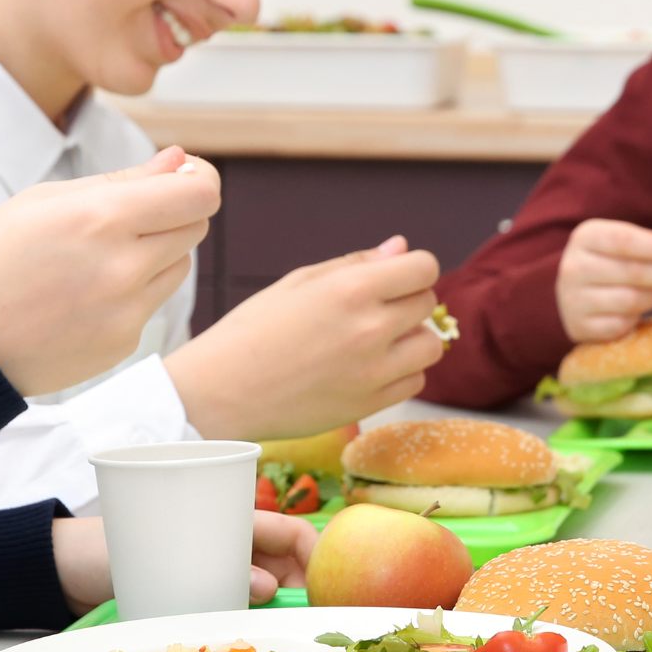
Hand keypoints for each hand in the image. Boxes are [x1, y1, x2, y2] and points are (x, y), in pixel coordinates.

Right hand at [0, 148, 218, 393]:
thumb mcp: (41, 201)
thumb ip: (122, 181)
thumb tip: (179, 160)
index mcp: (102, 219)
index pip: (200, 193)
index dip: (195, 180)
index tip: (177, 178)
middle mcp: (124, 269)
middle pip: (196, 227)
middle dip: (173, 213)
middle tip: (128, 215)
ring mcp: (126, 313)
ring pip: (178, 267)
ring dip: (156, 254)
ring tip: (95, 258)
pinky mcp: (121, 345)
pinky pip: (149, 306)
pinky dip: (130, 294)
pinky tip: (79, 297)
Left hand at [49, 511, 317, 616]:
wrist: (69, 568)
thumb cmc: (107, 545)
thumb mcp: (155, 551)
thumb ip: (209, 565)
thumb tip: (266, 587)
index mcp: (232, 519)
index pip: (296, 533)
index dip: (320, 558)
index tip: (328, 589)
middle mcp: (233, 546)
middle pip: (290, 567)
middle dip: (306, 593)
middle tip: (310, 626)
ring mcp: (220, 574)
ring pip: (268, 593)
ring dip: (279, 614)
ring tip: (285, 639)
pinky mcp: (204, 599)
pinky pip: (240, 612)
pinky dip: (251, 627)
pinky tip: (253, 647)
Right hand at [165, 236, 443, 440]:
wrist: (221, 391)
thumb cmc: (253, 331)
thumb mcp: (299, 282)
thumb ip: (356, 263)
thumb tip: (401, 247)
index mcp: (352, 289)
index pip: (424, 268)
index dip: (413, 268)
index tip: (396, 277)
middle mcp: (370, 328)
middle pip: (428, 303)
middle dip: (408, 300)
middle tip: (373, 310)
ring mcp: (373, 371)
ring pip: (430, 346)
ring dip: (411, 339)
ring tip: (377, 341)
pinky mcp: (370, 405)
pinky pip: (414, 382)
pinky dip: (401, 373)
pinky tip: (369, 368)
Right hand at [555, 219, 651, 343]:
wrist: (574, 293)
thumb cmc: (609, 263)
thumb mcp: (622, 243)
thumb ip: (649, 244)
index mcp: (585, 237)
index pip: (624, 240)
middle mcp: (574, 266)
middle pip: (632, 272)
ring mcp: (573, 299)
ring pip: (630, 300)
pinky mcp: (580, 326)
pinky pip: (621, 324)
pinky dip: (636, 319)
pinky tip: (635, 311)